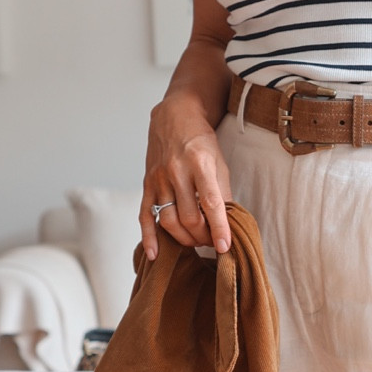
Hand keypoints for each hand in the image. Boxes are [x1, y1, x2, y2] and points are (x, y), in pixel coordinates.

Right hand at [140, 95, 233, 258]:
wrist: (174, 117)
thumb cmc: (201, 140)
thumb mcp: (219, 161)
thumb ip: (222, 192)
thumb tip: (227, 223)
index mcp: (200, 163)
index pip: (211, 203)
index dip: (219, 228)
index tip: (225, 247)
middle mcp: (176, 171)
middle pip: (189, 217)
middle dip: (203, 236)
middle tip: (213, 241)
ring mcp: (159, 179)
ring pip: (169, 220)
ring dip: (184, 238)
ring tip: (197, 241)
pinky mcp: (147, 184)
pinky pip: (145, 215)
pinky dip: (149, 237)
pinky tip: (155, 254)